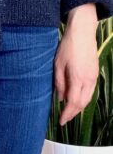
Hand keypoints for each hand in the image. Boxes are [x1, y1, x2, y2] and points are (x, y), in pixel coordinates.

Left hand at [54, 3, 98, 125]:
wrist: (82, 32)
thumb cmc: (67, 47)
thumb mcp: (57, 65)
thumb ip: (59, 83)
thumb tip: (60, 98)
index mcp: (78, 78)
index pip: (73, 103)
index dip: (67, 114)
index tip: (61, 121)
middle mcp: (88, 80)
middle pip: (82, 103)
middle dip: (73, 113)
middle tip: (64, 119)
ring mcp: (93, 77)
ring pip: (88, 98)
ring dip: (79, 107)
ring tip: (69, 112)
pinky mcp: (95, 73)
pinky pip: (90, 91)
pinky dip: (83, 99)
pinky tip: (76, 99)